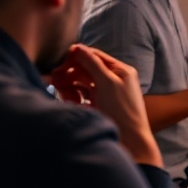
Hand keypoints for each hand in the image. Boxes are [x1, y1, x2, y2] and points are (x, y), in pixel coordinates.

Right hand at [51, 45, 162, 165]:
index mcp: (121, 70)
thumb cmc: (122, 110)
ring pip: (82, 82)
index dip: (77, 56)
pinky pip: (82, 95)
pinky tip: (72, 100)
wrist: (130, 140)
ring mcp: (106, 92)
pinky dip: (74, 95)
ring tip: (65, 92)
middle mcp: (114, 79)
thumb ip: (93, 64)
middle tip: (57, 79)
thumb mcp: (107, 83)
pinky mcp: (99, 104)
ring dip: (71, 85)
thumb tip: (78, 47)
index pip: (95, 55)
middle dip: (71, 72)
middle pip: (87, 68)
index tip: (60, 61)